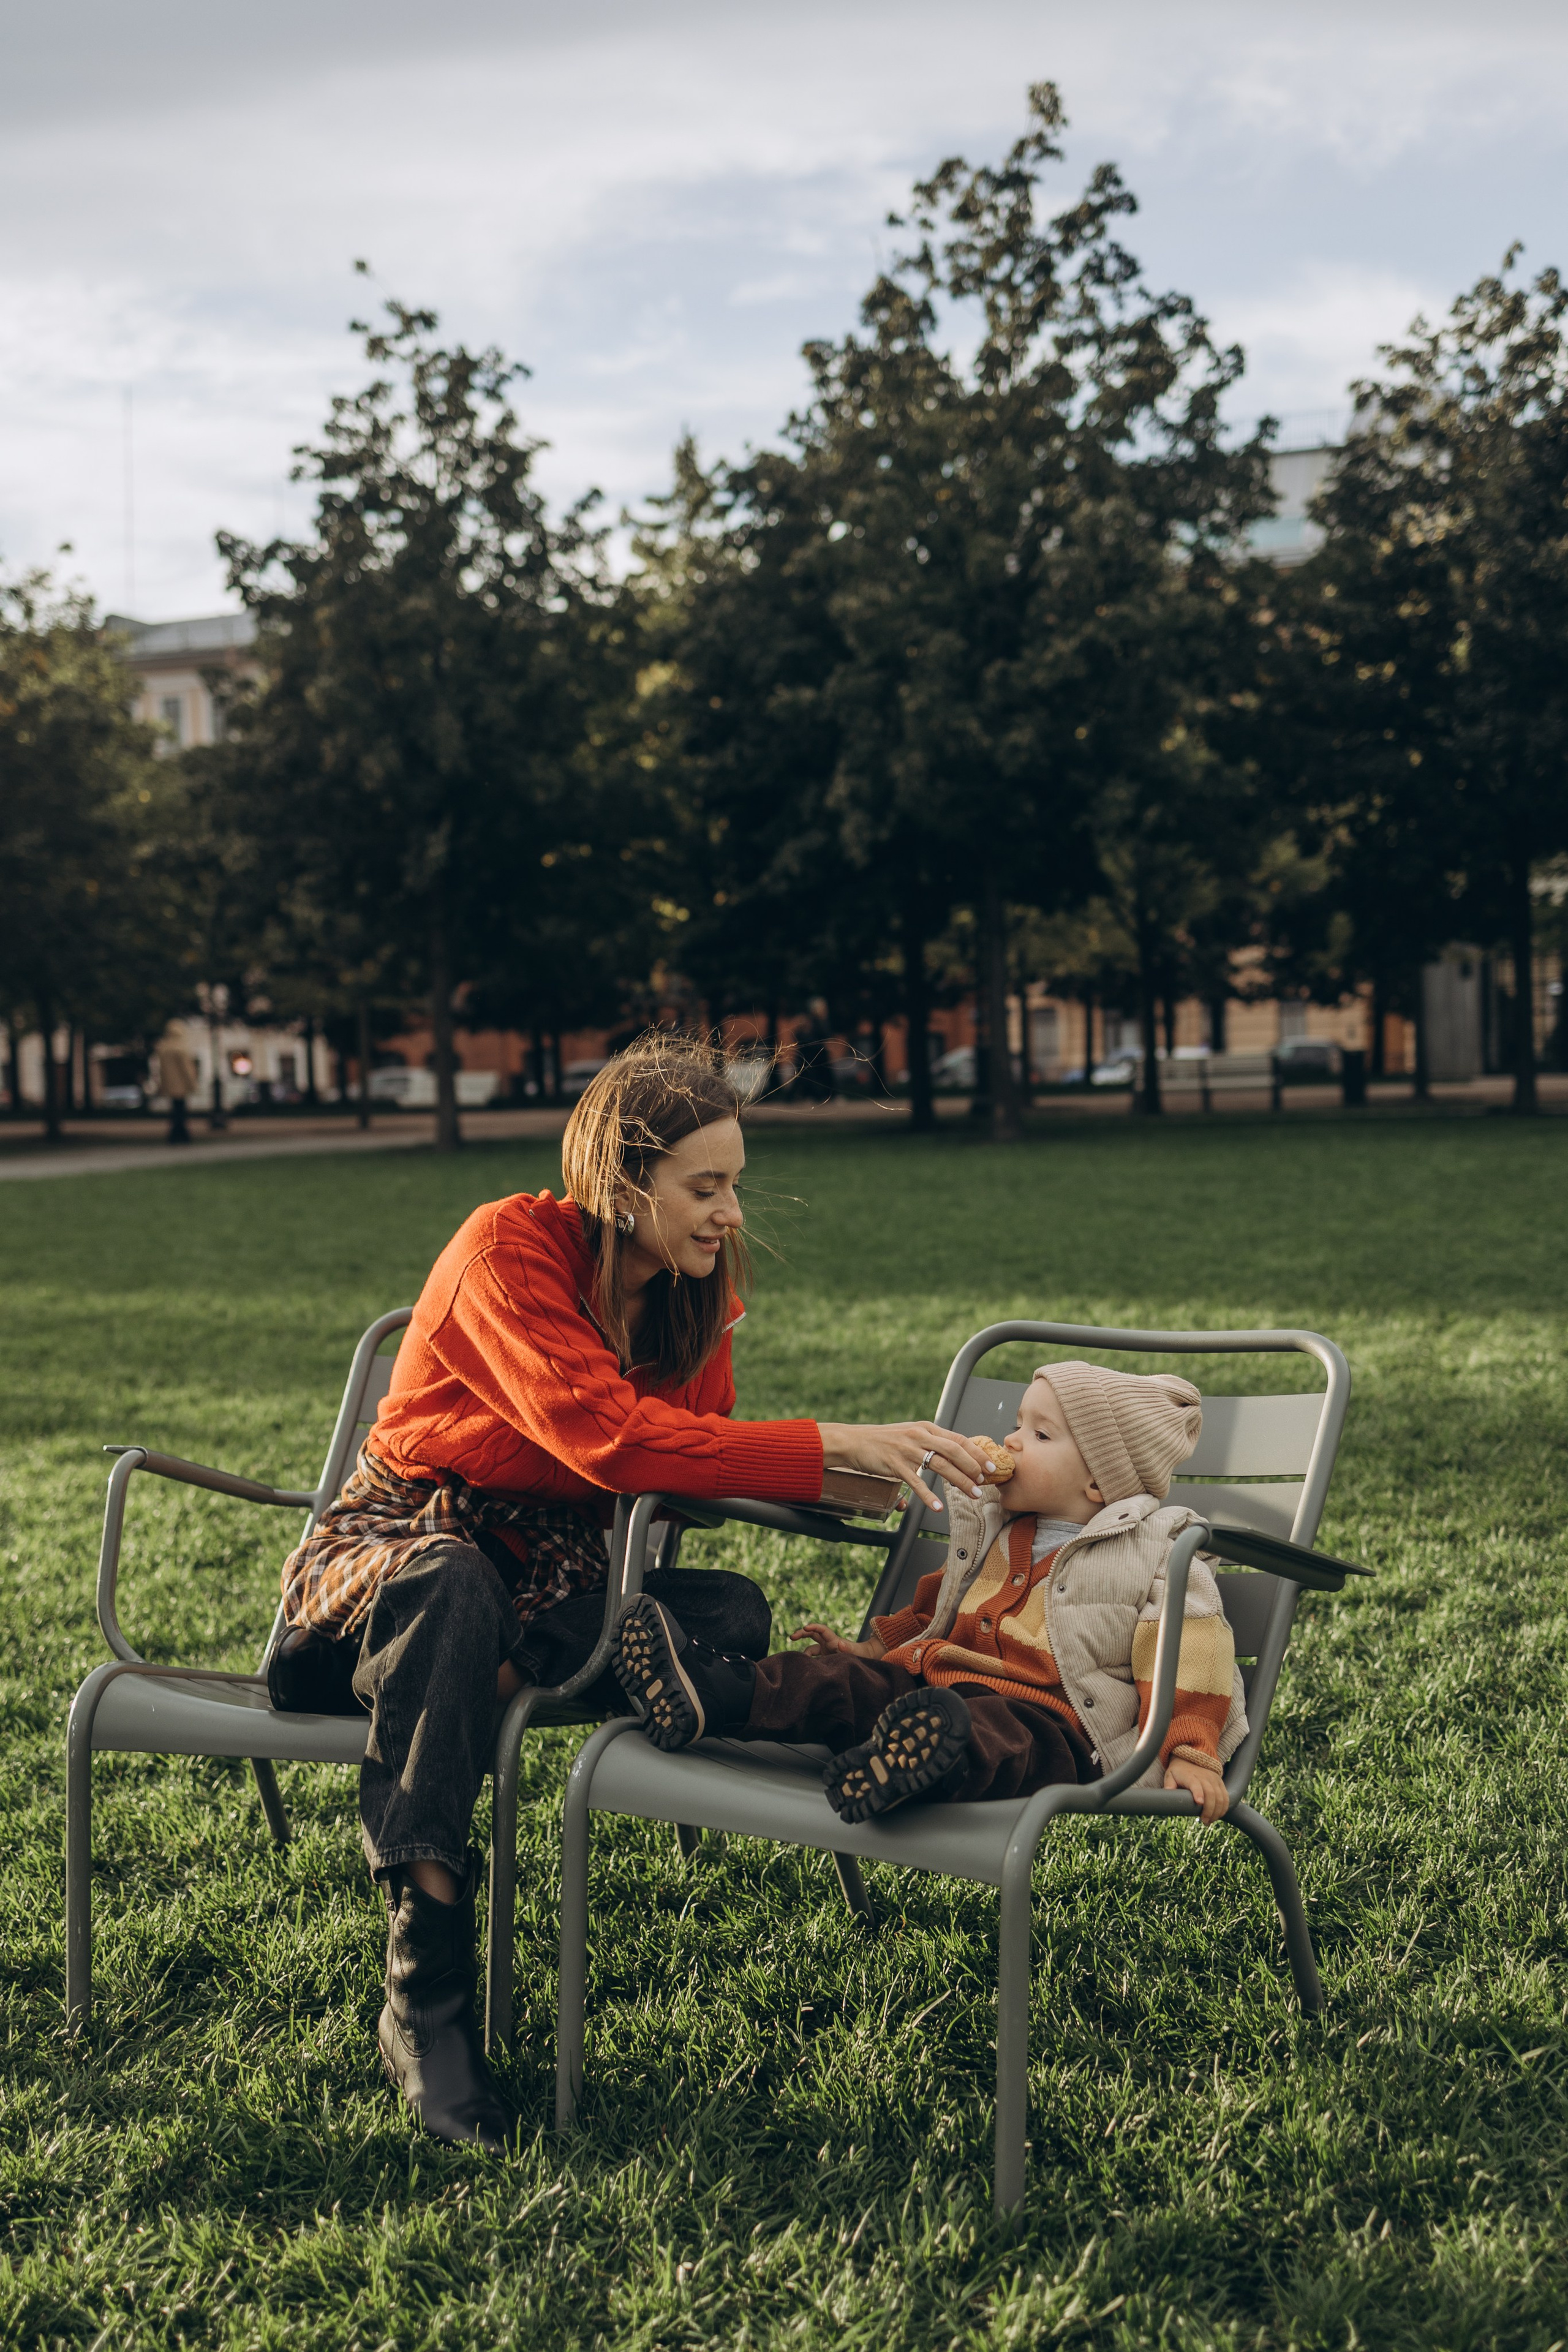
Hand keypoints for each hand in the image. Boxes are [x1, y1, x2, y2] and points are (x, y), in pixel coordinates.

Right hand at [791, 1622, 885, 1659]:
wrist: (864, 1659)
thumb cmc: (860, 1655)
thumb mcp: (855, 1652)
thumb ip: (848, 1648)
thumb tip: (839, 1642)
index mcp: (833, 1640)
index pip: (821, 1630)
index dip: (813, 1627)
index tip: (805, 1627)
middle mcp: (827, 1643)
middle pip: (812, 1634)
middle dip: (801, 1634)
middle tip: (791, 1637)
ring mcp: (825, 1650)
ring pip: (810, 1647)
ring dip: (804, 1652)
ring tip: (798, 1660)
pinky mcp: (825, 1658)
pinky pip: (813, 1658)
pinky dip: (808, 1661)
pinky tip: (804, 1666)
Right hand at [816, 1420, 988, 1512]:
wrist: (854, 1441)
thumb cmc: (883, 1440)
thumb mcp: (910, 1435)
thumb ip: (930, 1442)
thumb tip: (953, 1456)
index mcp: (926, 1428)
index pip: (959, 1439)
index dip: (977, 1453)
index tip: (990, 1465)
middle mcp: (920, 1436)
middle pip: (954, 1451)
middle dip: (973, 1467)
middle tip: (985, 1482)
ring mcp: (907, 1450)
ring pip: (941, 1465)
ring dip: (960, 1481)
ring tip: (973, 1494)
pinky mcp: (895, 1464)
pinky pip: (916, 1482)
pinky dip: (928, 1496)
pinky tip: (938, 1506)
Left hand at [1163, 1757, 1228, 1824]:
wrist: (1190, 1758)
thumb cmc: (1179, 1771)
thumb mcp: (1170, 1775)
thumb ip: (1169, 1785)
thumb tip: (1167, 1794)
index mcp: (1190, 1776)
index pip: (1195, 1784)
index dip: (1198, 1793)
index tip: (1199, 1803)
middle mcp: (1204, 1777)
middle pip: (1210, 1793)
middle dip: (1209, 1810)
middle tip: (1204, 1821)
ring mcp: (1214, 1779)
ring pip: (1220, 1797)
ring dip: (1217, 1812)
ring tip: (1209, 1821)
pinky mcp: (1220, 1782)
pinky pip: (1226, 1797)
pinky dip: (1224, 1808)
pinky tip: (1218, 1816)